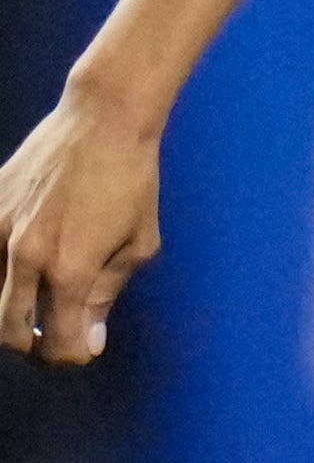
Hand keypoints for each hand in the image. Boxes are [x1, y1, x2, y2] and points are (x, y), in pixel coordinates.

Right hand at [0, 87, 163, 365]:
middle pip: (10, 334)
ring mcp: (0, 231)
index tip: (83, 346)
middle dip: (34, 343)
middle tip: (56, 330)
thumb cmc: (133, 176)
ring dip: (14, 307)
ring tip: (41, 294)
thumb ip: (108, 293)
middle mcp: (27, 256)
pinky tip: (26, 257)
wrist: (105, 117)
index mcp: (71, 269)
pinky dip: (1, 268)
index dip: (73, 354)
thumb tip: (88, 337)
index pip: (59, 345)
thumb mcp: (140, 240)